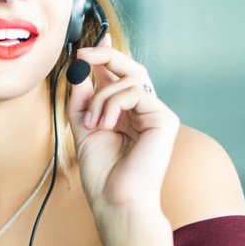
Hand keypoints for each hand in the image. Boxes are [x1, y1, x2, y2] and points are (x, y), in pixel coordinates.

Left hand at [64, 33, 178, 222]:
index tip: (89, 46)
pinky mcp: (164, 118)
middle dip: (105, 56)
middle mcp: (144, 112)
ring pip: (127, 80)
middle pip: (130, 69)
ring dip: (100, 98)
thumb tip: (79, 68)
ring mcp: (156, 114)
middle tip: (83, 53)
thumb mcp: (84, 128)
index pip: (119, 77)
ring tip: (92, 124)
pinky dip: (112, 104)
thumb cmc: (102, 173)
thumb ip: (82, 99)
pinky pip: (133, 92)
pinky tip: (105, 125)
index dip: (107, 57)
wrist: (116, 199)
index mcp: (127, 114)